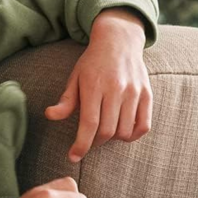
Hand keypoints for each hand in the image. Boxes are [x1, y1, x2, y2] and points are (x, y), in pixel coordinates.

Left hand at [45, 8, 151, 162]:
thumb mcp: (75, 77)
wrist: (119, 41)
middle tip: (89, 139)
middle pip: (107, 131)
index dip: (81, 144)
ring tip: (105, 130)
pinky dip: (133, 135)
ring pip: (125, 131)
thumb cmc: (93, 62)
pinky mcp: (147, 94)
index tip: (73, 156)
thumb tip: (50, 115)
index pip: (89, 124)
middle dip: (95, 142)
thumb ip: (66, 100)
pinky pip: (144, 126)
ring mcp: (134, 92)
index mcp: (94, 85)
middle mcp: (116, 89)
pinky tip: (123, 130)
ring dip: (113, 138)